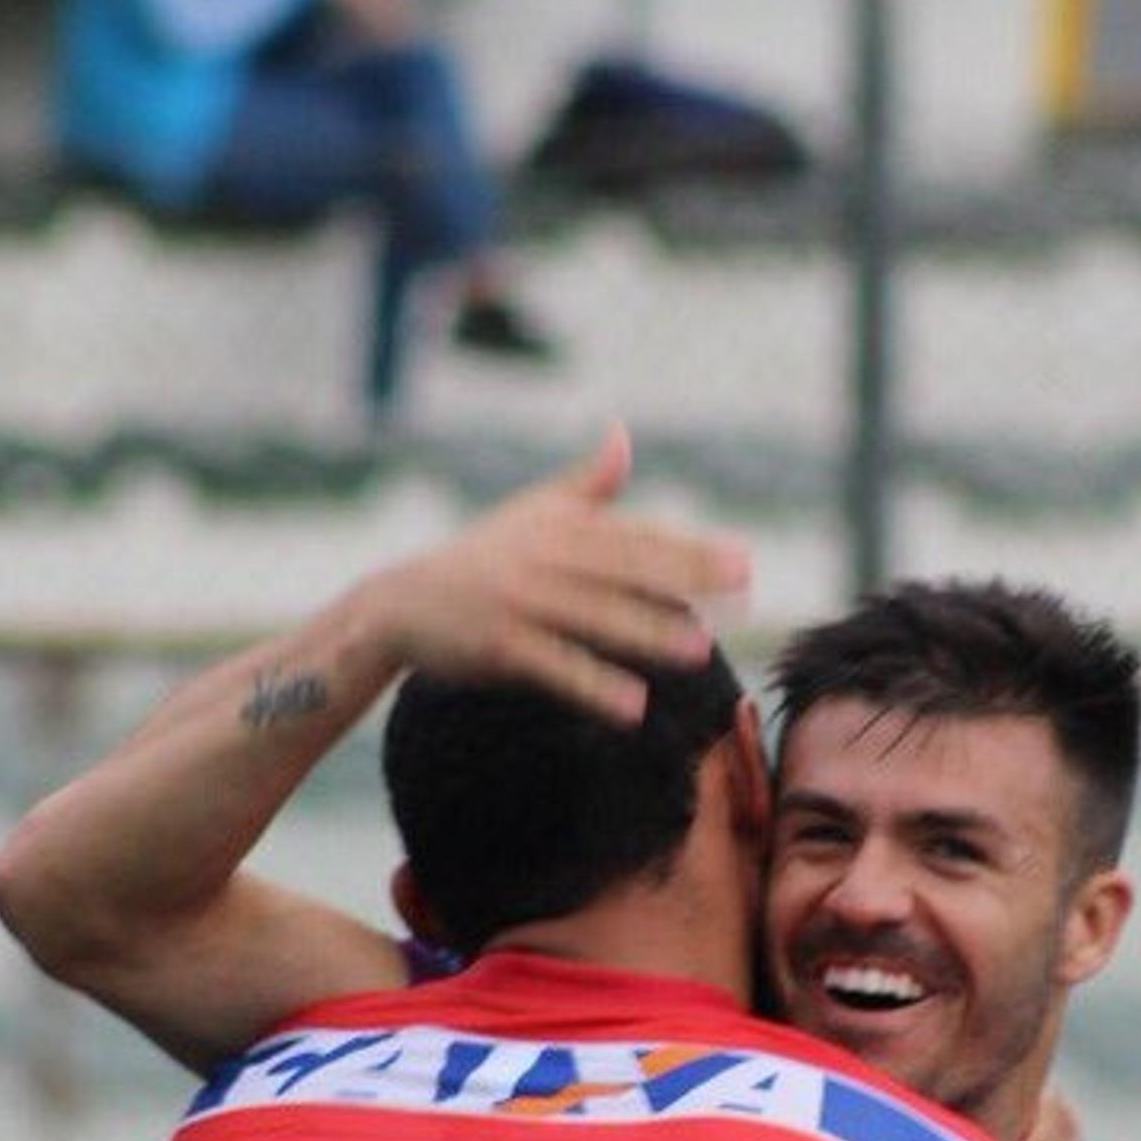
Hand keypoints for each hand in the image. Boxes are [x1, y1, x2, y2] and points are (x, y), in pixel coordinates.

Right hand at [351, 428, 751, 723]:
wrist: (398, 605)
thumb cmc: (477, 560)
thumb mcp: (529, 515)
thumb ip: (585, 485)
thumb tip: (622, 435)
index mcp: (556, 525)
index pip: (634, 537)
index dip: (690, 549)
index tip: (742, 562)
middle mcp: (540, 556)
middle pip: (624, 568)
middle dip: (686, 577)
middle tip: (742, 590)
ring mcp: (517, 600)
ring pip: (593, 616)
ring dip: (647, 631)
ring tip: (700, 649)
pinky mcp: (497, 645)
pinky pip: (554, 665)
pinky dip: (593, 685)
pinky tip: (633, 705)